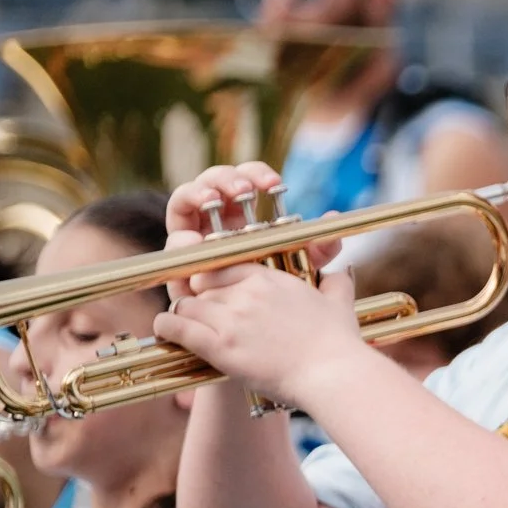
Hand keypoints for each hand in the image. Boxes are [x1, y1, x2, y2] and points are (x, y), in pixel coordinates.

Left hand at [151, 259, 369, 409]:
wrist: (333, 374)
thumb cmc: (339, 343)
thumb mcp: (340, 302)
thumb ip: (335, 281)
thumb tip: (340, 270)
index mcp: (269, 279)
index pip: (224, 268)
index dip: (216, 282)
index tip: (215, 294)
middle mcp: (246, 293)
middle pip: (203, 287)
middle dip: (201, 301)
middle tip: (203, 316)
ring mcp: (231, 319)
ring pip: (187, 305)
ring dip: (184, 315)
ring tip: (182, 325)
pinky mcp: (221, 347)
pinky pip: (177, 327)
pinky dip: (167, 327)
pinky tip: (165, 330)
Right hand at [163, 162, 341, 300]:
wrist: (259, 334)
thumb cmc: (278, 298)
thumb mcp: (302, 271)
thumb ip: (317, 249)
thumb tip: (333, 218)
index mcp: (243, 214)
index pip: (245, 179)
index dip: (256, 174)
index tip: (274, 184)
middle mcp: (216, 219)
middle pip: (212, 182)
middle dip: (226, 179)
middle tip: (244, 190)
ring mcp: (194, 235)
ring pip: (186, 200)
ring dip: (198, 194)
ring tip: (213, 200)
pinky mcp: (180, 260)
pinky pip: (174, 240)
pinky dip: (181, 235)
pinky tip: (192, 237)